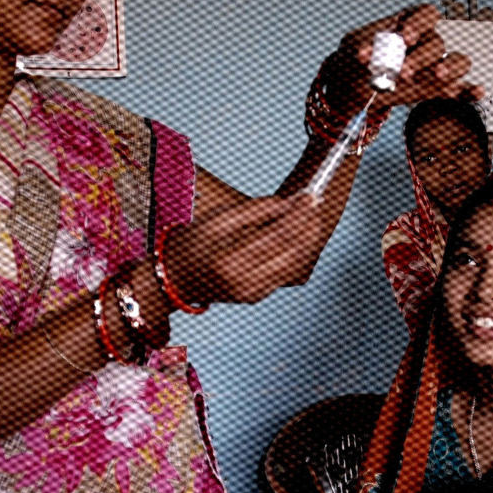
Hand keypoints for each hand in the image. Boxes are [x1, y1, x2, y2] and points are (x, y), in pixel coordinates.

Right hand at [162, 194, 323, 305]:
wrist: (175, 278)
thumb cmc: (192, 245)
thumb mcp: (218, 219)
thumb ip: (256, 210)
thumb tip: (289, 203)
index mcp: (230, 259)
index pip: (276, 235)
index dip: (297, 214)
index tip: (309, 196)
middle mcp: (243, 281)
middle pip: (290, 251)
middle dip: (308, 225)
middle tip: (317, 203)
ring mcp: (252, 293)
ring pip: (294, 265)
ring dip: (308, 239)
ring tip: (313, 217)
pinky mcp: (257, 297)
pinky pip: (286, 274)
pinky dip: (299, 254)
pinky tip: (302, 236)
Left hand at [323, 4, 482, 117]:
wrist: (350, 87)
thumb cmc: (354, 61)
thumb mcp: (353, 49)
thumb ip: (364, 49)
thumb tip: (370, 55)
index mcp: (408, 25)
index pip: (426, 15)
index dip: (419, 24)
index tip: (404, 37)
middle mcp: (424, 44)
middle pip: (436, 44)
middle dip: (421, 58)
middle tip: (403, 72)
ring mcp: (432, 67)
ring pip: (455, 62)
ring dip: (448, 69)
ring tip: (436, 77)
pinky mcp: (434, 89)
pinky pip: (457, 89)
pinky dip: (468, 91)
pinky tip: (477, 92)